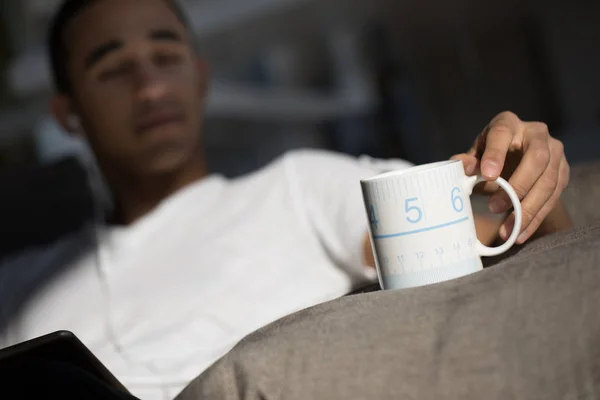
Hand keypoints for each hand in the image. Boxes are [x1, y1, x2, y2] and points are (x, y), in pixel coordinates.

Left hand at [451, 111, 569, 243]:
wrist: (514, 159)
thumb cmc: (487, 156)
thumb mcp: (475, 155)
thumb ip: (466, 162)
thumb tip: (461, 168)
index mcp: (507, 124)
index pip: (502, 134)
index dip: (495, 154)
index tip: (487, 175)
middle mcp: (536, 133)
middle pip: (536, 158)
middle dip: (517, 185)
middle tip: (493, 207)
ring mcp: (554, 152)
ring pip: (548, 181)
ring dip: (528, 208)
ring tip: (508, 230)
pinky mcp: (562, 172)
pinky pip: (554, 197)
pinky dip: (536, 218)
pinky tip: (521, 233)